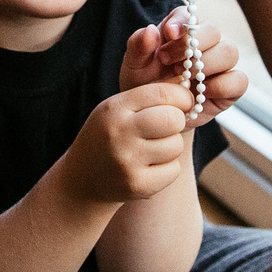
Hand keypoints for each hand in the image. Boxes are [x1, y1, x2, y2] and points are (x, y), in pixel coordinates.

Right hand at [68, 83, 194, 203]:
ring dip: (171, 147)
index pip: (161, 93)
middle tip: (168, 127)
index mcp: (114, 108)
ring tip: (152, 149)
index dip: (181, 96)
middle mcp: (119, 132)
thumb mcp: (118, 109)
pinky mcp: (138, 185)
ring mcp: (127, 161)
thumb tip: (188, 86)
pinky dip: (168, 168)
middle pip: (173, 119)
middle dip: (178, 121)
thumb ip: (148, 97)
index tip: (184, 102)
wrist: (82, 179)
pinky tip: (150, 168)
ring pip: (175, 146)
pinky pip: (174, 170)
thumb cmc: (108, 136)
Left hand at [120, 12, 248, 124]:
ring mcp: (219, 66)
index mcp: (180, 32)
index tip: (169, 33)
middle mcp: (203, 44)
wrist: (154, 119)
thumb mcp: (134, 67)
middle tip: (168, 62)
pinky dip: (222, 85)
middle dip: (192, 45)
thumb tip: (151, 29)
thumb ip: (138, 46)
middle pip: (213, 30)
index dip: (181, 21)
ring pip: (229, 52)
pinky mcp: (229, 89)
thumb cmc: (144, 87)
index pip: (188, 14)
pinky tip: (202, 94)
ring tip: (184, 78)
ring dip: (207, 63)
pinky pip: (239, 80)